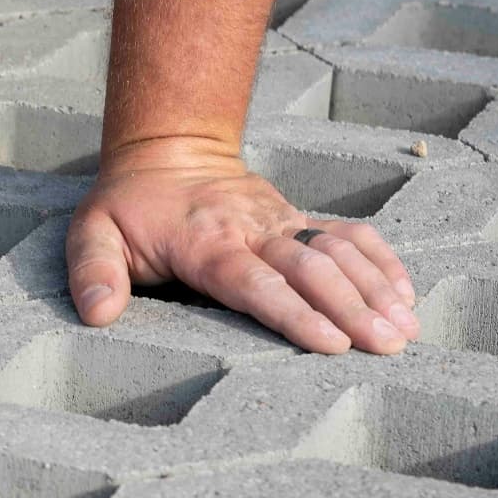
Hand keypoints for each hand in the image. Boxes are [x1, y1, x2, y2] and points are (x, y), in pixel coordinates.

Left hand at [65, 140, 419, 354]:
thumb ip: (93, 272)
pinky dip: (380, 261)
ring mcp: (281, 222)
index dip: (294, 312)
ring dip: (375, 288)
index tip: (330, 342)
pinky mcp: (298, 219)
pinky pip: (348, 235)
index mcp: (204, 243)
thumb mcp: (91, 233)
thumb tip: (98, 314)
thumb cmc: (127, 206)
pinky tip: (406, 295)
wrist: (166, 150)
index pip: (256, 282)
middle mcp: (251, 230)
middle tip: (386, 346)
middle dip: (351, 308)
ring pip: (338, 250)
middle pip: (309, 269)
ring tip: (406, 329)